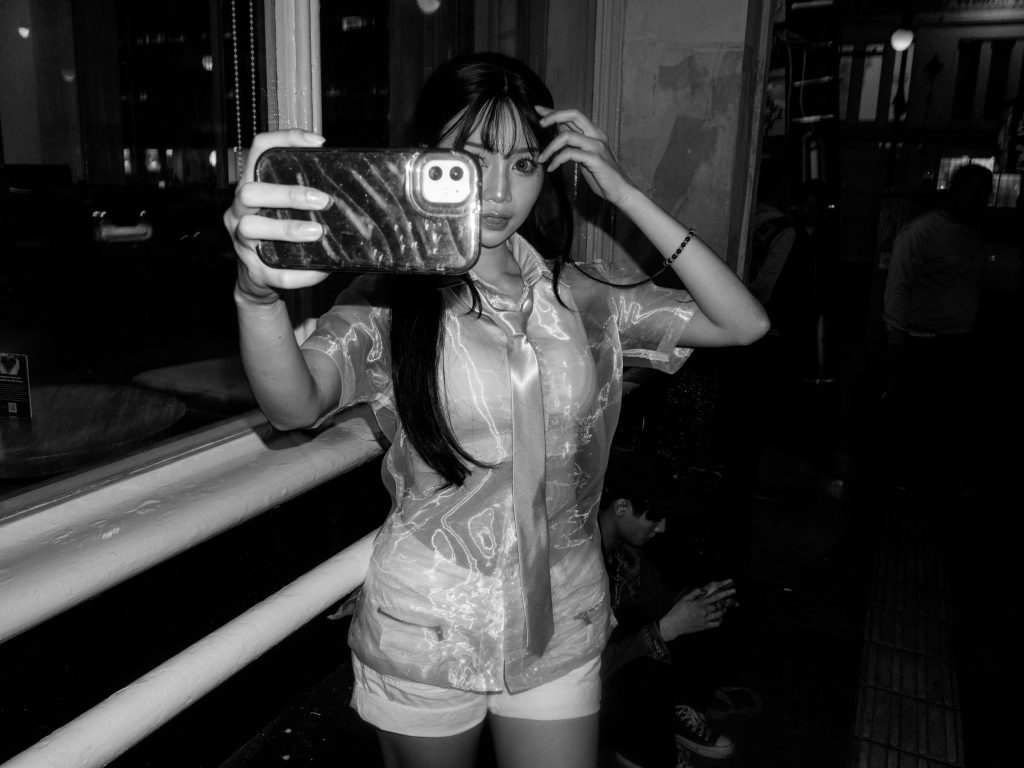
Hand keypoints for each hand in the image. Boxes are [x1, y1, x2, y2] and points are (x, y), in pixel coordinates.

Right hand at [224, 129, 332, 303]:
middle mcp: (238, 212)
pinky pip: (276, 273)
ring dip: (287, 229)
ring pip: (253, 228)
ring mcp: (241, 242)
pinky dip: (302, 273)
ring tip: (318, 232)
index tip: (318, 143)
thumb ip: (299, 194)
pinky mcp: (254, 271)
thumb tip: (342, 181)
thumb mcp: (281, 210)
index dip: (284, 139)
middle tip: (321, 200)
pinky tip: (322, 269)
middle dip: (286, 194)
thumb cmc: (275, 237)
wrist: (257, 280)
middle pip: (249, 192)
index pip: (257, 150)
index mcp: (248, 189)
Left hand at [535, 106, 635, 206]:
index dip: (555, 111)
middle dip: (554, 116)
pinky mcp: (595, 159)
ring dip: (550, 147)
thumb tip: (560, 134)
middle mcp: (597, 136)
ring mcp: (597, 146)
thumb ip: (576, 144)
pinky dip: (557, 160)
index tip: (539, 109)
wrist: (620, 191)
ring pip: (567, 136)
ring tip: (541, 159)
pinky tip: (551, 168)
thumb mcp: (586, 156)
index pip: (574, 115)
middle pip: (573, 115)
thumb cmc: (602, 176)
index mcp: (595, 133)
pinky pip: (569, 154)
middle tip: (539, 124)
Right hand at [658, 580, 737, 641]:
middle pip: (721, 606)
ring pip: (720, 615)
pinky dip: (720, 620)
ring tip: (722, 608)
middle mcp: (705, 611)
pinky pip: (717, 624)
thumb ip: (696, 592)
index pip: (717, 596)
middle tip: (726, 600)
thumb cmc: (678, 610)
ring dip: (723, 611)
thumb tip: (705, 591)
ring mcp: (706, 620)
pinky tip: (718, 618)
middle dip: (725, 602)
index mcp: (701, 603)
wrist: (674, 624)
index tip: (733, 590)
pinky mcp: (705, 626)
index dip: (726, 593)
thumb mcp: (685, 598)